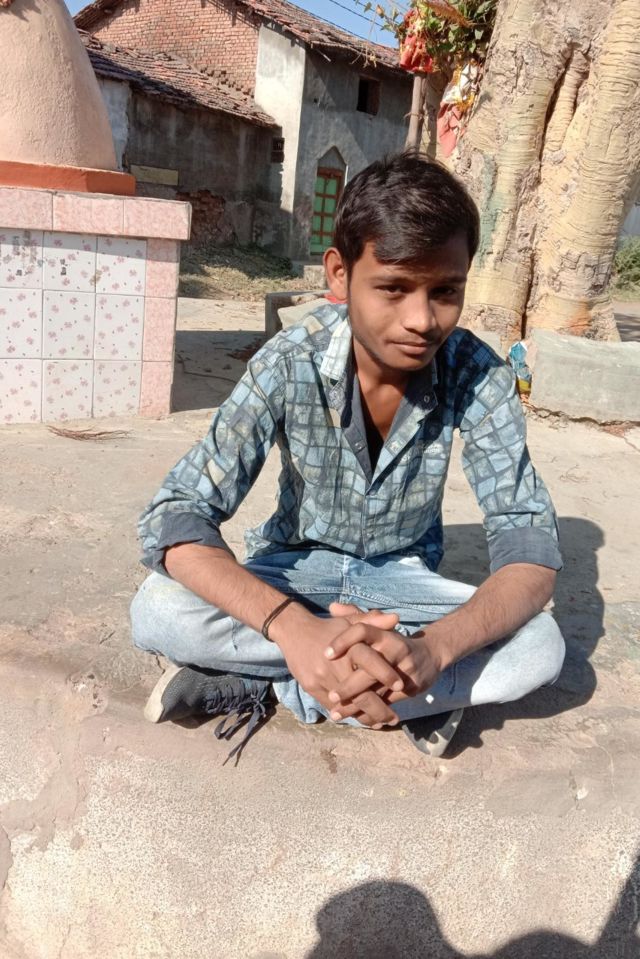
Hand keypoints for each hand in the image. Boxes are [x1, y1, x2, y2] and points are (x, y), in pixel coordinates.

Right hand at [273, 606, 404, 727]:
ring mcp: (321, 678)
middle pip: (360, 693)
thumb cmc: (328, 627)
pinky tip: (360, 718)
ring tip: (380, 722)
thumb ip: (373, 621)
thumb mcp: (350, 622)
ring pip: (347, 704)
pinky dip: (347, 713)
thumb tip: (396, 618)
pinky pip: (332, 706)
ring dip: (365, 716)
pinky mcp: (311, 687)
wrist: (294, 631)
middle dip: (379, 709)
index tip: (401, 686)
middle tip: (394, 718)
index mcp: (347, 648)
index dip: (386, 675)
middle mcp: (334, 666)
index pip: (370, 663)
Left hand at [324, 603, 441, 720]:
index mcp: (384, 633)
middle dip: (349, 685)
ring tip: (336, 713)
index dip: (343, 640)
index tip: (326, 654)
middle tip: (331, 696)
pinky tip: (355, 718)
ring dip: (356, 704)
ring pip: (377, 690)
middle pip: (369, 668)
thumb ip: (354, 617)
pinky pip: (387, 702)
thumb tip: (332, 606)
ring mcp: (404, 669)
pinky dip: (370, 712)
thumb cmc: (393, 642)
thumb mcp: (378, 628)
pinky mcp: (411, 687)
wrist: (431, 655)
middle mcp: (395, 649)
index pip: (362, 631)